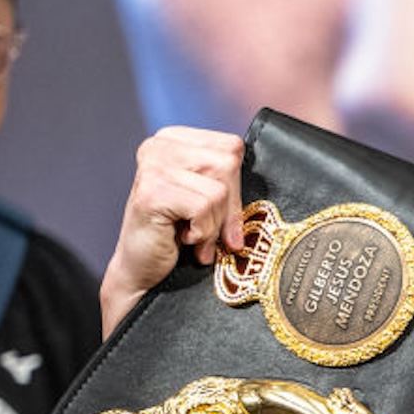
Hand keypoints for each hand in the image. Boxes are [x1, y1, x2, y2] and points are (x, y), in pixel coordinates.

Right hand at [101, 126, 246, 334]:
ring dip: (213, 224)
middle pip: (228, 164)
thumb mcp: (206, 199)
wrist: (142, 274)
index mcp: (173, 139)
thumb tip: (271, 181)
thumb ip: (226, 180)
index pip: (231, 147)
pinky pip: (204, 207)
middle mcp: (158, 146)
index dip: (237, 185)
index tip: (226, 214)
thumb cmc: (176, 237)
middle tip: (213, 233)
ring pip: (218, 189)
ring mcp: (152, 167)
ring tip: (194, 237)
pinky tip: (183, 239)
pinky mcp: (151, 192)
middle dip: (229, 206)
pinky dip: (201, 233)